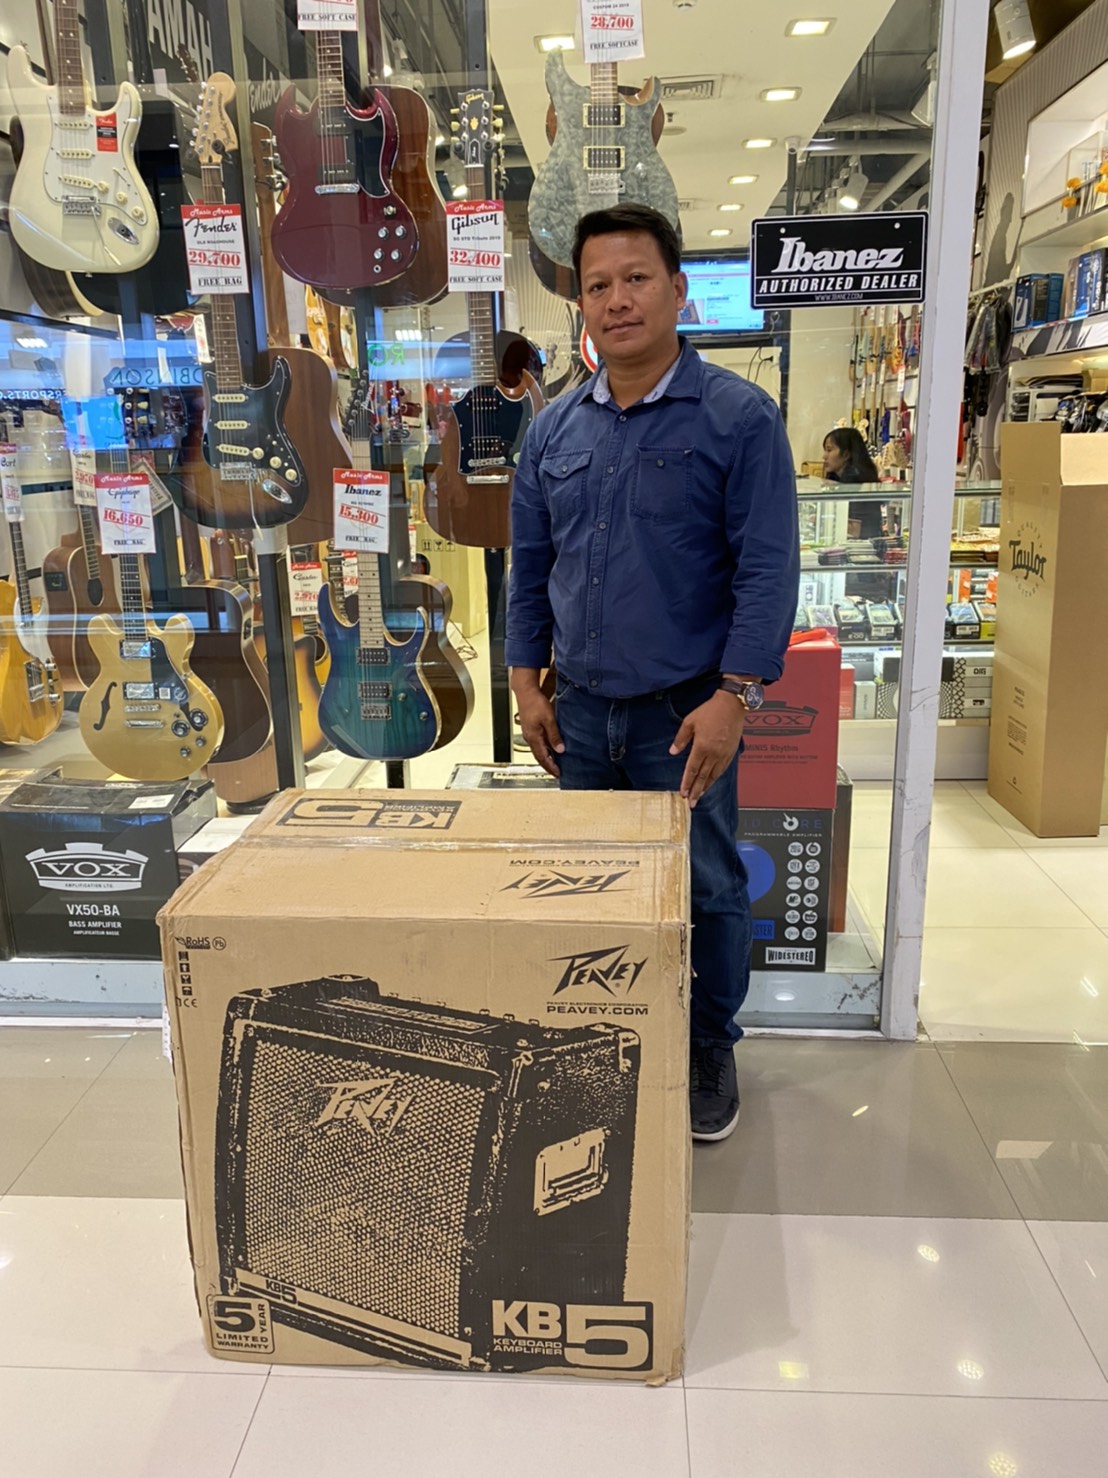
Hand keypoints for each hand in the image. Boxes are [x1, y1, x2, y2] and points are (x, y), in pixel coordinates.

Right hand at [515, 686, 564, 777]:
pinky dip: (544, 749)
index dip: (550, 766)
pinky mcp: (530, 728)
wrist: (525, 692)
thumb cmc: (535, 703)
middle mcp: (529, 737)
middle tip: (556, 773)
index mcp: (533, 737)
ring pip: (538, 750)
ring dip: (546, 758)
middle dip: (548, 766)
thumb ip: (554, 735)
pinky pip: (537, 743)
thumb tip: (560, 749)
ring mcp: (529, 733)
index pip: (542, 757)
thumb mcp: (549, 719)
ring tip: (555, 763)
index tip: (558, 773)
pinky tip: (551, 748)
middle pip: (539, 756)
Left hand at [669, 691, 743, 807]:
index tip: (683, 793)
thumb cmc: (710, 711)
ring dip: (706, 787)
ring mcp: (723, 754)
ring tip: (700, 796)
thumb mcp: (690, 722)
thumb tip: (673, 751)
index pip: (692, 769)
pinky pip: (722, 769)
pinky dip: (715, 778)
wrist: (731, 705)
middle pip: (703, 777)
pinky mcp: (731, 752)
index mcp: (702, 747)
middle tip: (691, 803)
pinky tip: (711, 782)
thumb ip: (681, 739)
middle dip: (696, 791)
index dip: (687, 782)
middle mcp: (713, 753)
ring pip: (713, 775)